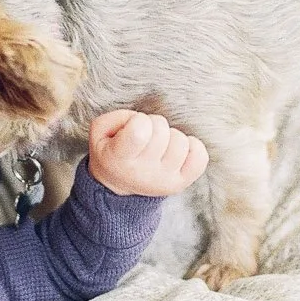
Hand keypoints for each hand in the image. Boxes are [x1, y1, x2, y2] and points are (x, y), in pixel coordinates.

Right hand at [87, 110, 207, 196]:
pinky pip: (200, 157)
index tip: (133, 127)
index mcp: (118, 158)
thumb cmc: (111, 149)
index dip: (139, 120)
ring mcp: (164, 179)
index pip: (139, 132)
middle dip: (154, 125)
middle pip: (162, 131)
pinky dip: (193, 147)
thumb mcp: (99, 130)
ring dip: (171, 136)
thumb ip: (118, 117)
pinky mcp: (180, 182)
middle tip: (146, 135)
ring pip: (181, 141)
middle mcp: (142, 172)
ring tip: (159, 143)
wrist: (117, 183)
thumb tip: (144, 119)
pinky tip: (177, 150)